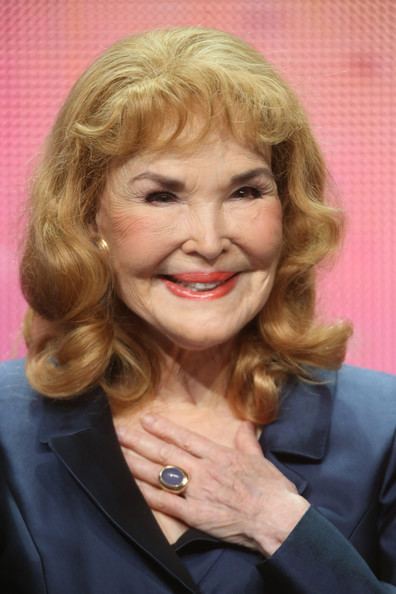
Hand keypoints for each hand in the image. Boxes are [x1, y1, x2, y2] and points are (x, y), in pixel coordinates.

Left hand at [116, 414, 309, 555]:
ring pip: (161, 475)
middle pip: (166, 453)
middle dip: (140, 441)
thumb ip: (246, 440)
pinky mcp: (195, 514)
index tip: (146, 420)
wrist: (276, 517)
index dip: (163, 429)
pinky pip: (167, 503)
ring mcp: (197, 491)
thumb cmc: (271, 488)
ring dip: (138, 464)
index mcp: (218, 455)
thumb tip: (243, 425)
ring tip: (119, 455)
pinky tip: (133, 487)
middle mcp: (203, 470)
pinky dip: (148, 494)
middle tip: (119, 432)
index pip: (184, 438)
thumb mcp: (259, 458)